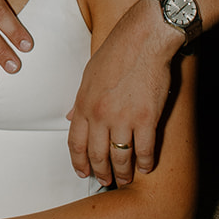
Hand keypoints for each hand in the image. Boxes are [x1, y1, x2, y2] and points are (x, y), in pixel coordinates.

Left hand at [67, 0, 177, 186]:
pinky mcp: (147, 118)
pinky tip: (146, 167)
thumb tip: (71, 117)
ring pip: (121, 157)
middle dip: (100, 173)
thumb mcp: (89, 74)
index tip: (82, 173)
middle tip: (105, 181)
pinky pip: (144, 150)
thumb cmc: (117, 51)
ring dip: (123, 173)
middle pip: (97, 155)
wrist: (144, 38)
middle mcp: (101, 115)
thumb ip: (81, 100)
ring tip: (126, 179)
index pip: (76, 143)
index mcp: (84, 104)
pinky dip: (145, 162)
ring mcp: (124, 118)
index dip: (79, 162)